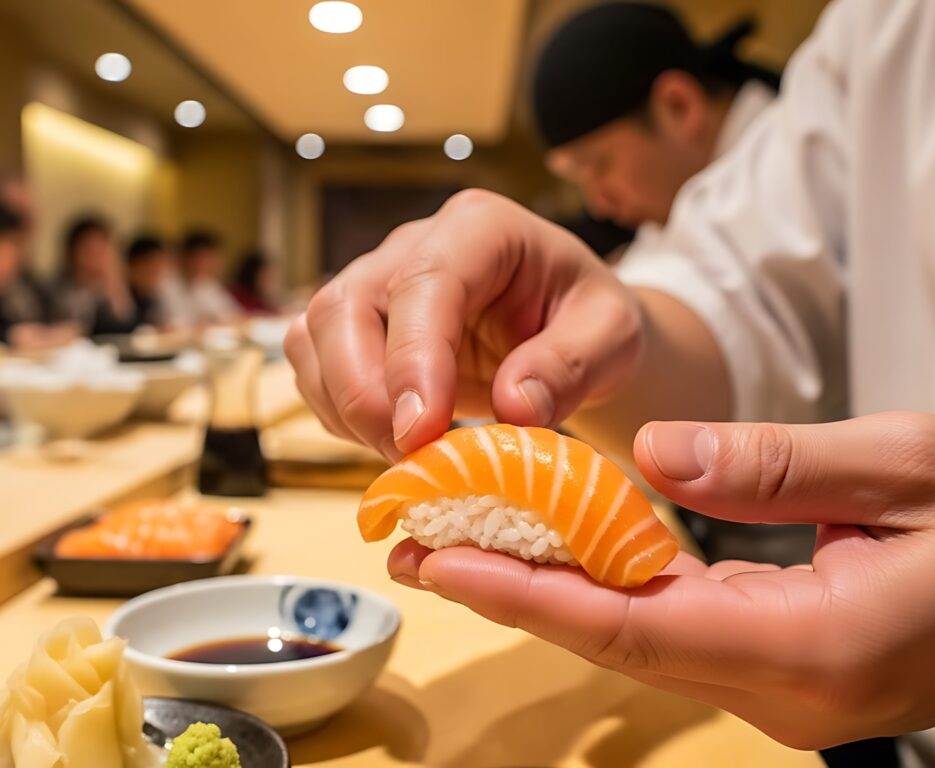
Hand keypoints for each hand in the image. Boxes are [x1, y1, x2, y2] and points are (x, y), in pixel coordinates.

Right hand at [285, 190, 644, 461]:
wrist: (571, 331)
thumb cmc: (591, 324)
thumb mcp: (612, 338)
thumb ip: (571, 366)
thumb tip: (513, 406)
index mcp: (481, 229)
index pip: (424, 281)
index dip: (413, 358)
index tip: (421, 431)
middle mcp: (414, 245)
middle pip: (344, 305)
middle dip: (363, 393)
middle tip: (410, 458)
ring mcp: (377, 281)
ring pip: (314, 335)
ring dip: (345, 408)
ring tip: (408, 456)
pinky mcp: (357, 325)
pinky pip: (316, 367)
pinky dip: (340, 414)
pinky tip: (391, 439)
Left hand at [389, 412, 934, 747]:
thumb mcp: (912, 464)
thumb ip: (778, 462)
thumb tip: (658, 453)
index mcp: (815, 645)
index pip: (634, 624)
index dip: (528, 590)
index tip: (440, 557)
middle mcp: (788, 689)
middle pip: (620, 638)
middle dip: (514, 590)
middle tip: (419, 542)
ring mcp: (789, 690)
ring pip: (643, 637)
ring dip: (554, 589)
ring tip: (466, 540)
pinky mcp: (791, 668)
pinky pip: (682, 629)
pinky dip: (613, 590)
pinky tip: (567, 550)